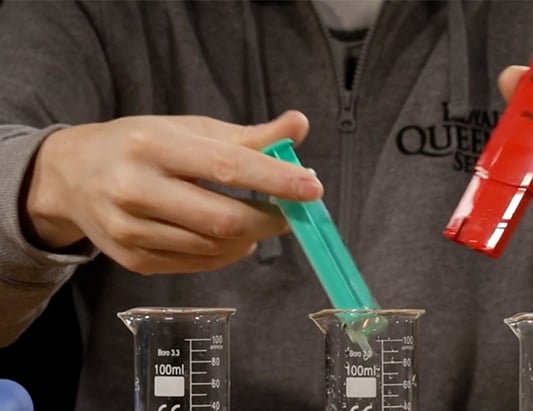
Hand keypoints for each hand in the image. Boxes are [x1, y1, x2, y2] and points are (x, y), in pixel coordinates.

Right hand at [23, 110, 322, 273]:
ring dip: (251, 237)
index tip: (313, 188)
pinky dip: (228, 252)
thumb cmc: (141, 145)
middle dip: (271, 219)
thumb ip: (247, 135)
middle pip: (223, 219)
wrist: (72, 177)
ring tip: (259, 218)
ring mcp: (131, 231)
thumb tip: (299, 126)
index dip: (275, 180)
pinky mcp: (133, 260)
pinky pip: (198, 263)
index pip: (226, 166)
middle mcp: (135, 189)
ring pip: (215, 247)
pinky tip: (232, 236)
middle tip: (293, 211)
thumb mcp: (189, 129)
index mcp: (152, 146)